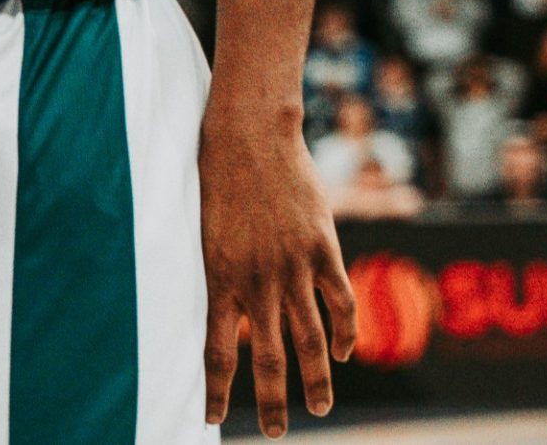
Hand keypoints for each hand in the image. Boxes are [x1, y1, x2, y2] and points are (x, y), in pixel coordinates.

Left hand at [199, 110, 356, 437]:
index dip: (215, 389)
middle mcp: (255, 280)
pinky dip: (345, 331)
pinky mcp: (322, 246)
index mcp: (217, 276)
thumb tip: (217, 301)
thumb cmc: (215, 174)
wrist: (249, 132)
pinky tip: (345, 352)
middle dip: (271, 401)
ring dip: (316, 378)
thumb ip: (216, 269)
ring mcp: (292, 265)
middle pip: (265, 356)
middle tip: (277, 433)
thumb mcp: (200, 227)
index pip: (213, 349)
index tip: (209, 419)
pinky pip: (339, 301)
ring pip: (309, 338)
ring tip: (319, 408)